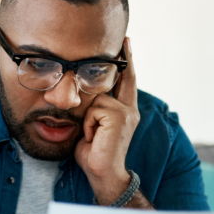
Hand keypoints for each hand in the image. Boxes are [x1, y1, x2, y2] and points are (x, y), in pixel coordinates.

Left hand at [75, 37, 139, 204]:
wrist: (102, 173)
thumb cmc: (93, 153)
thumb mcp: (93, 126)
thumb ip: (95, 109)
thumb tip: (83, 93)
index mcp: (125, 110)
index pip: (127, 81)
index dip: (127, 62)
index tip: (126, 42)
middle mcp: (130, 109)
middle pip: (124, 77)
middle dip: (124, 59)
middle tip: (124, 40)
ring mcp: (127, 112)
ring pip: (97, 97)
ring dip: (88, 117)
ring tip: (91, 133)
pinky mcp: (119, 117)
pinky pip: (94, 109)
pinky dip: (87, 124)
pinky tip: (92, 137)